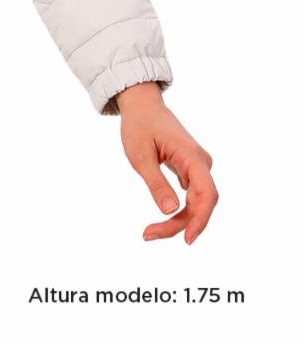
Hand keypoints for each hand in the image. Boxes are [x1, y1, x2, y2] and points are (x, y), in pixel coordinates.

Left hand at [114, 81, 217, 244]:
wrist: (142, 105)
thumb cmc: (139, 126)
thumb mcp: (140, 155)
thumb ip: (156, 183)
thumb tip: (171, 211)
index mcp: (192, 156)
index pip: (206, 195)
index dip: (200, 220)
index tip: (187, 239)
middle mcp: (201, 163)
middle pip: (200, 203)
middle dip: (180, 224)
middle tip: (149, 234)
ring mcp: (197, 166)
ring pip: (195, 202)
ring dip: (179, 220)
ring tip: (151, 231)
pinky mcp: (190, 169)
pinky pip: (190, 196)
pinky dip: (179, 210)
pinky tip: (164, 219)